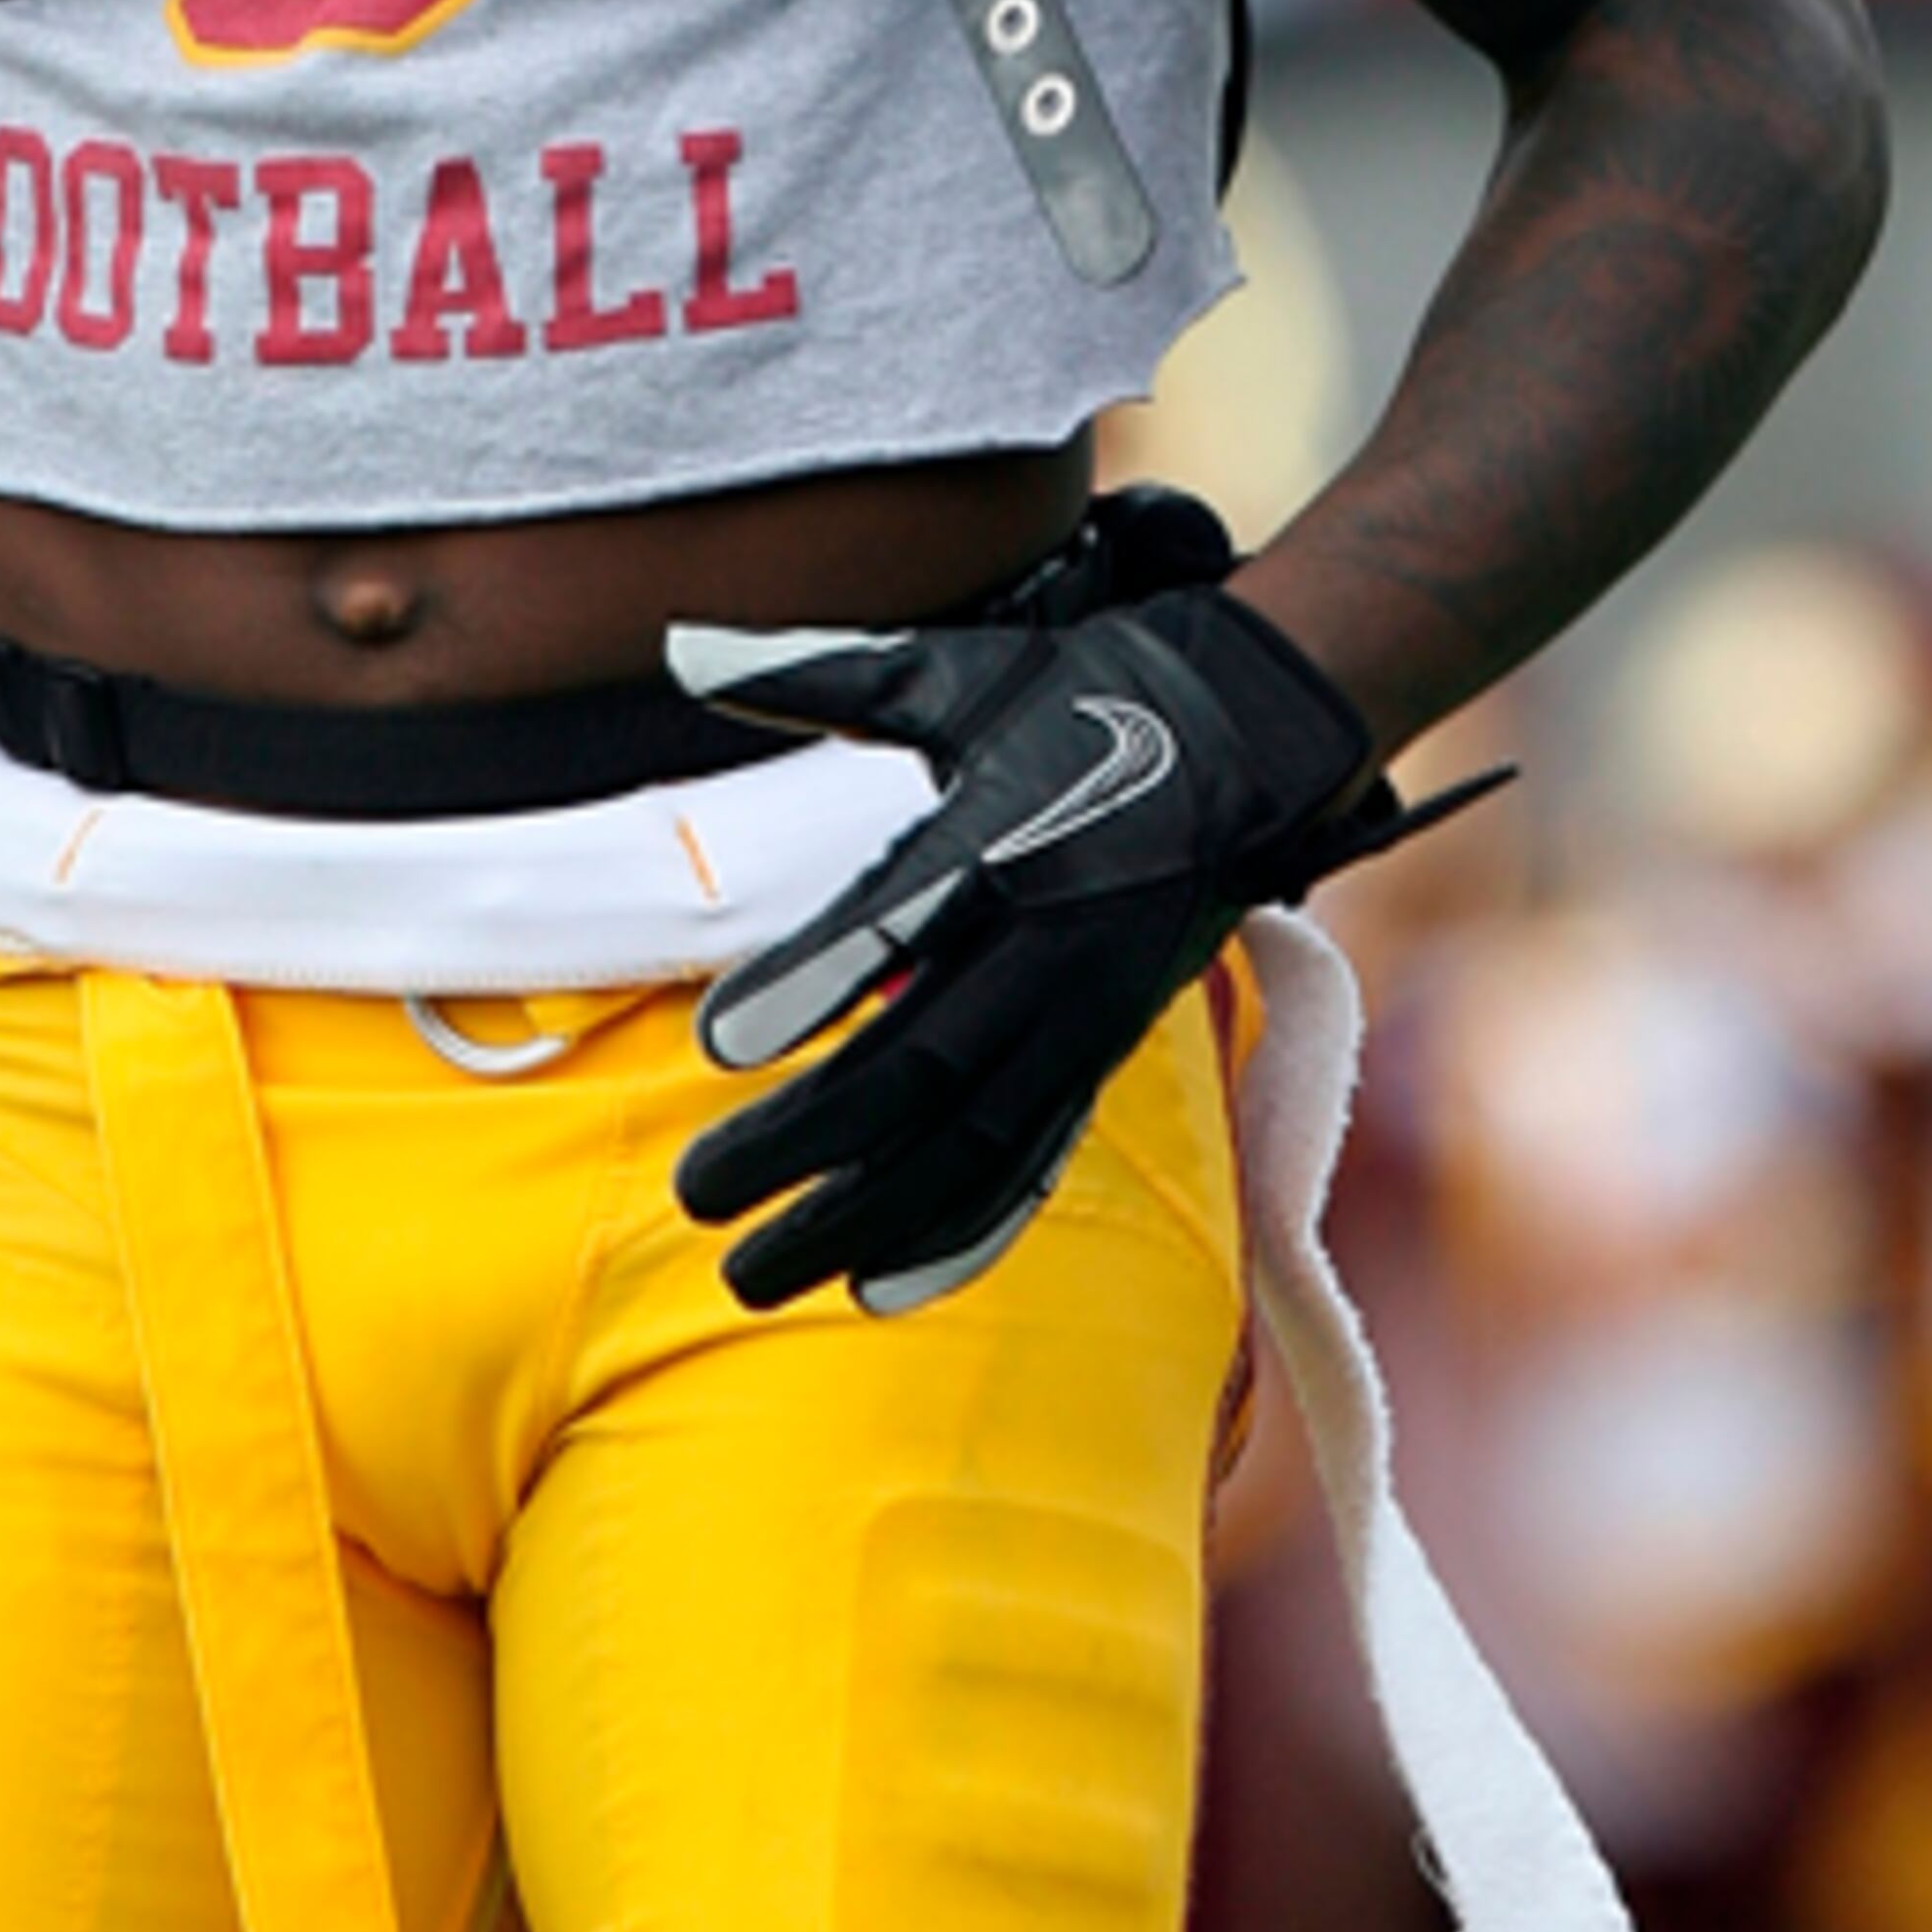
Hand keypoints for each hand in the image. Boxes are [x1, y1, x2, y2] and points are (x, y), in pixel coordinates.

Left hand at [671, 505, 1459, 1315]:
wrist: (1251, 737)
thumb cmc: (1079, 693)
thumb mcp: (957, 670)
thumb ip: (818, 671)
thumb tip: (679, 644)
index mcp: (1007, 834)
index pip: (897, 922)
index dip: (811, 984)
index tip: (715, 1046)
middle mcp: (1052, 942)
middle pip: (922, 1067)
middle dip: (807, 1144)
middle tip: (696, 1197)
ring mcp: (1085, 1013)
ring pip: (971, 1141)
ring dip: (866, 1215)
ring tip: (761, 1275)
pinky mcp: (1105, 1052)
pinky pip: (1035, 1159)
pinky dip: (964, 1229)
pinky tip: (884, 1287)